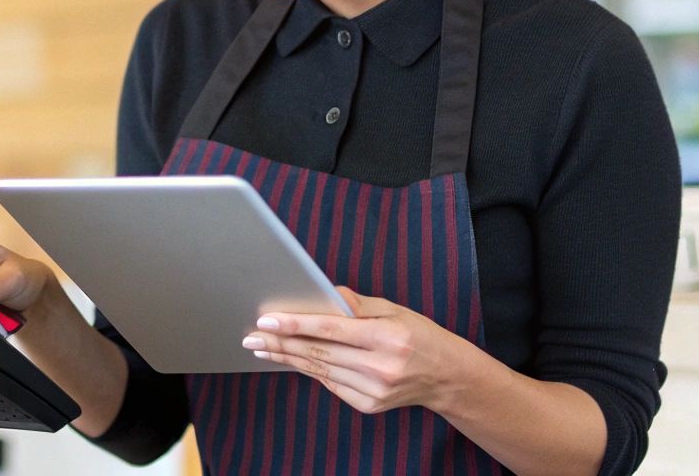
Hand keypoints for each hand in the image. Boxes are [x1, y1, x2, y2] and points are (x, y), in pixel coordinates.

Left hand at [243, 287, 475, 414]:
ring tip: (262, 348)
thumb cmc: (419, 335)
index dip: (297, 324)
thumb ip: (359, 304)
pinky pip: (331, 384)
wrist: (446, 376)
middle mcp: (380, 366)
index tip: (268, 320)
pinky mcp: (369, 405)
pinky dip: (310, 371)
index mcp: (387, 337)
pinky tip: (291, 360)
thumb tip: (327, 293)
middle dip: (281, 343)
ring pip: (320, 370)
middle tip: (252, 336)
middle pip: (319, 352)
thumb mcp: (395, 310)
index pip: (332, 329)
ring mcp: (374, 390)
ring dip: (288, 358)